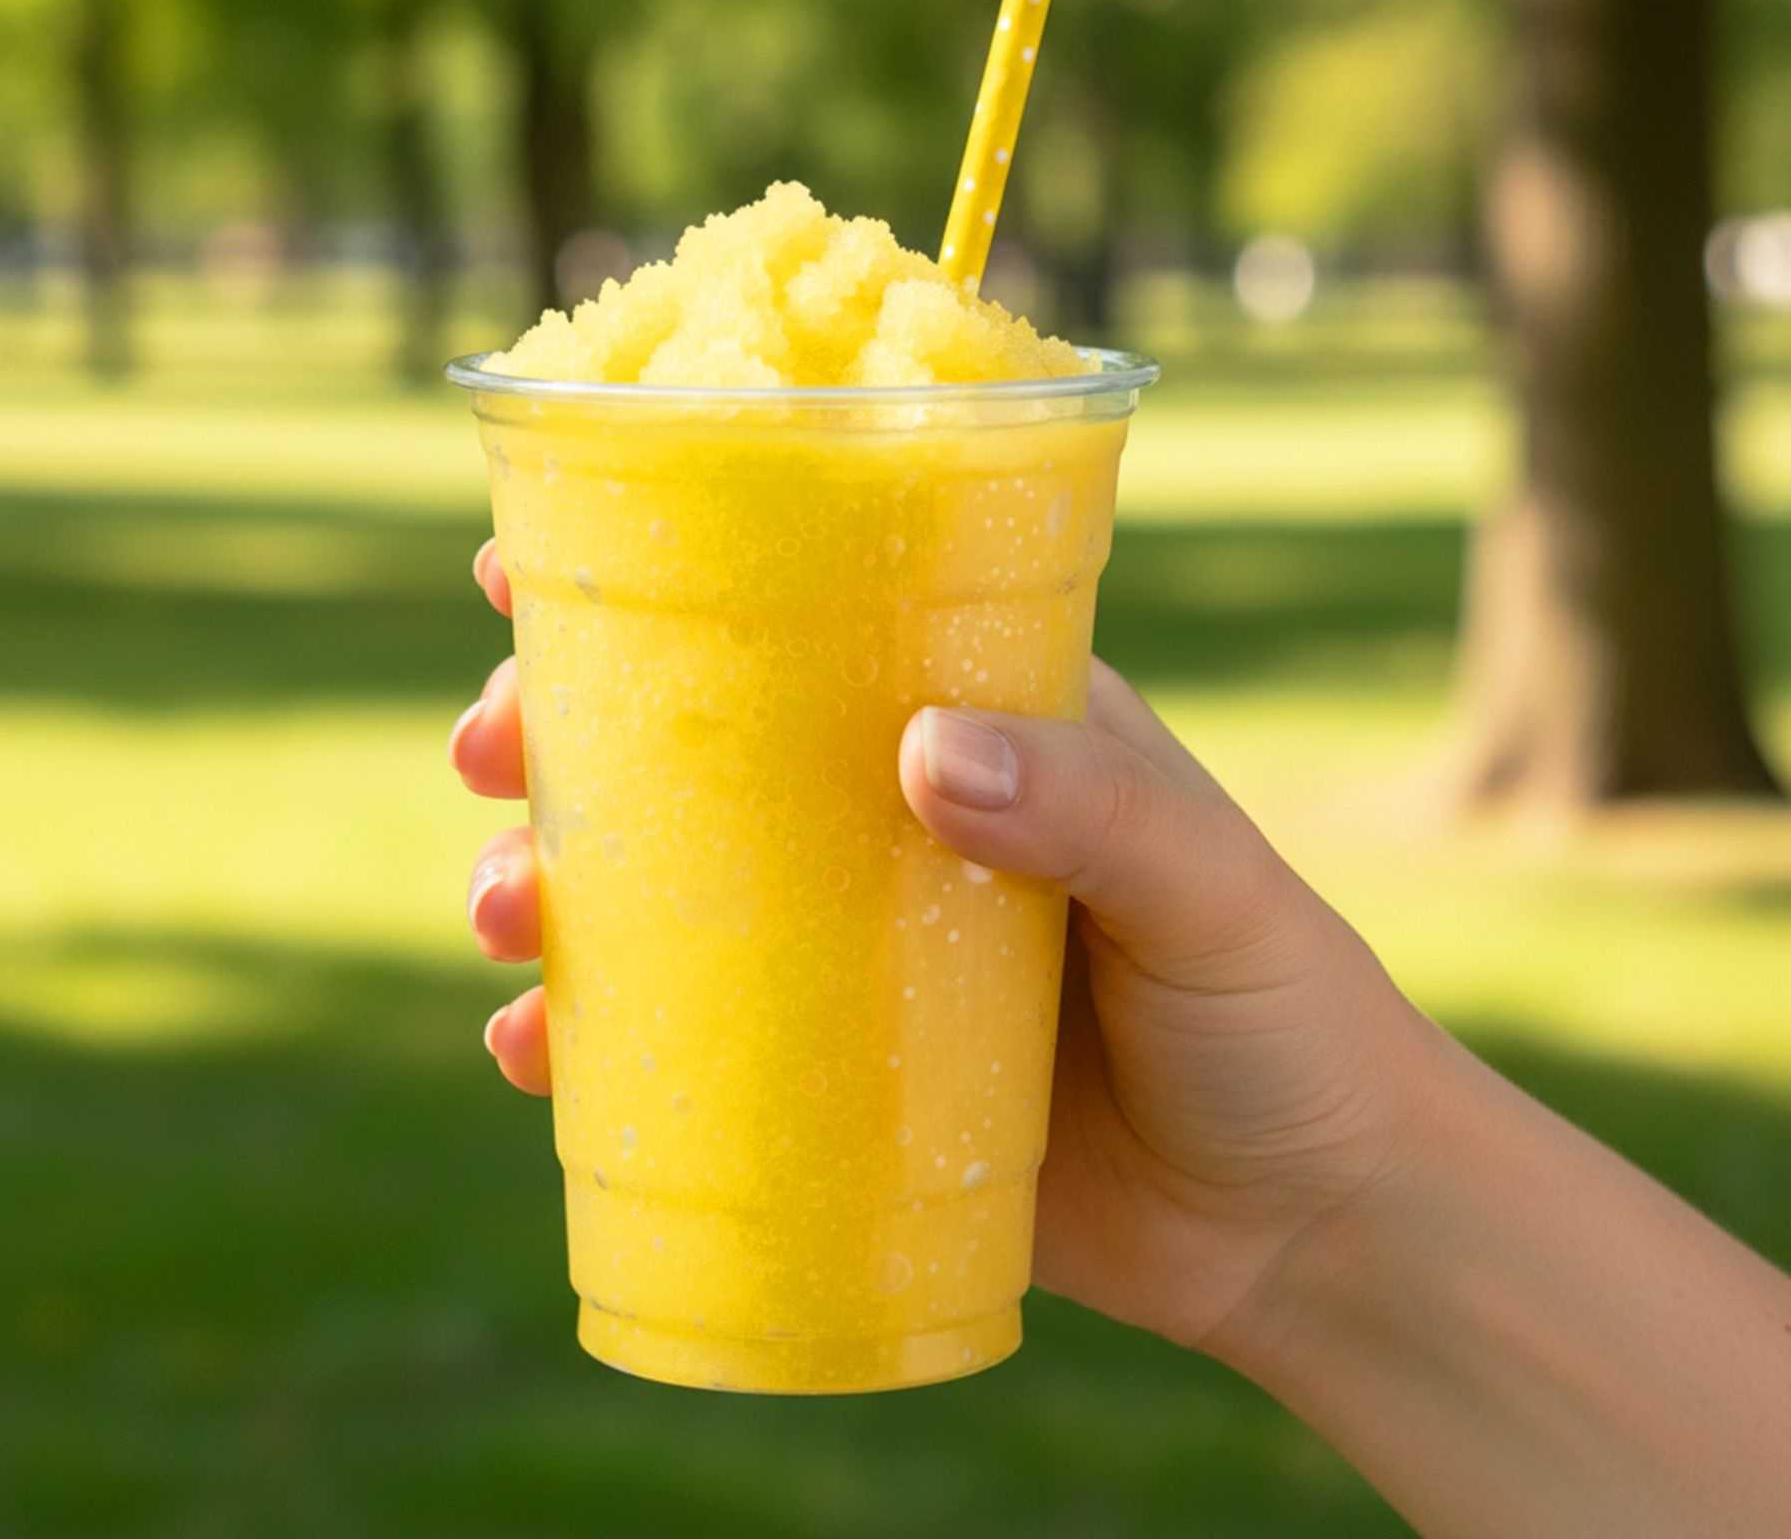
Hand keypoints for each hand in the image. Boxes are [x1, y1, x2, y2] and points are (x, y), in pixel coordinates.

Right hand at [452, 538, 1437, 1353]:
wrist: (1311, 1227)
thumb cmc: (1283, 1017)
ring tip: (499, 911)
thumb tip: (924, 754)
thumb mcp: (1207, 885)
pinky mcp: (830, 1080)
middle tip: (486, 752)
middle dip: (559, 737)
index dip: (664, 584)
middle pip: (688, 751)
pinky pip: (681, 1044)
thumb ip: (1091, 807)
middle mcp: (888, 822)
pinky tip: (529, 1052)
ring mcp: (847, 953)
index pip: (802, 619)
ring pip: (658, 891)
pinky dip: (588, 1041)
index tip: (522, 569)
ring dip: (546, 884)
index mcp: (973, 725)